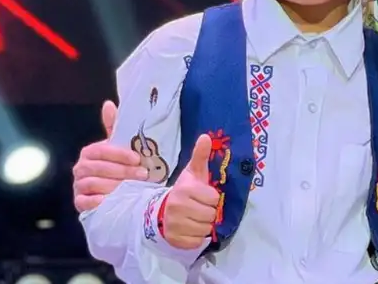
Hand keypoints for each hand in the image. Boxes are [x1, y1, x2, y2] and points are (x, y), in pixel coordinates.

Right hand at [73, 100, 147, 211]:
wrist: (114, 192)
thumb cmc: (119, 167)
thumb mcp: (118, 147)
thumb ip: (114, 127)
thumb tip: (108, 104)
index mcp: (90, 152)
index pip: (101, 150)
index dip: (120, 154)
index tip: (137, 158)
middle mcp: (80, 168)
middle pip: (98, 168)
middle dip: (122, 171)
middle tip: (142, 174)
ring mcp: (78, 186)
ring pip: (93, 184)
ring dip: (114, 186)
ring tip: (133, 187)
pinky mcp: (79, 203)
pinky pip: (85, 202)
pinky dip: (98, 201)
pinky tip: (111, 200)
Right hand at [161, 134, 219, 249]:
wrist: (163, 210)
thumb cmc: (184, 190)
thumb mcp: (193, 172)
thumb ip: (200, 155)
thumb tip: (206, 136)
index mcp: (185, 190)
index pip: (214, 198)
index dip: (212, 198)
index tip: (204, 196)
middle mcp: (178, 207)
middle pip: (211, 215)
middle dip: (209, 212)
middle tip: (201, 208)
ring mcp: (175, 225)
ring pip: (205, 229)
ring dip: (204, 225)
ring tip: (195, 218)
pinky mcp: (175, 239)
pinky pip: (197, 241)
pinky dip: (196, 237)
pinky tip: (190, 228)